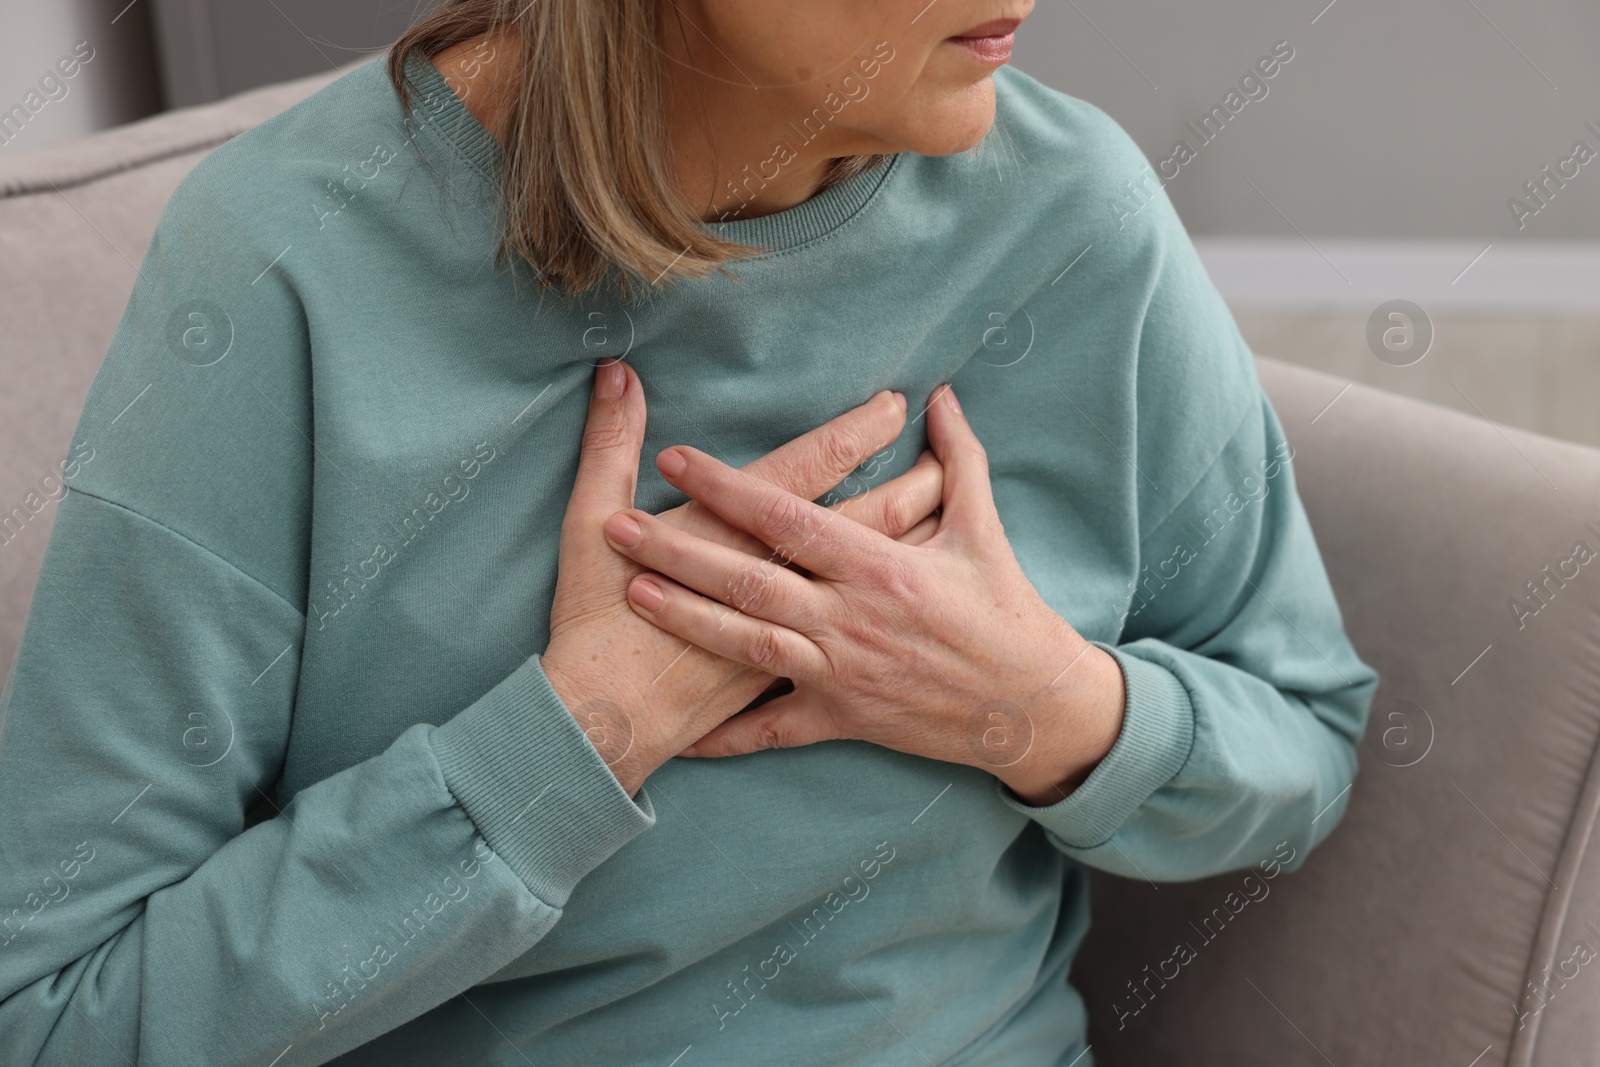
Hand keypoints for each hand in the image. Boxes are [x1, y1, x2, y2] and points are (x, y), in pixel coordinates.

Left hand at [599, 383, 1127, 805]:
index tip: (678, 458)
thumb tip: (944, 396)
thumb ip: (960, 460)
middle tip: (616, 524)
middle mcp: (850, 619)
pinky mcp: (842, 720)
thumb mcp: (985, 530)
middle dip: (678, 550)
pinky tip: (676, 728)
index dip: (729, 488)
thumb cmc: (1007, 613)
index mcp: (881, 567)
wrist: (1030, 709)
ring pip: (747, 645)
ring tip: (630, 591)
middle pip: (748, 579)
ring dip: (686, 618)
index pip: (789, 519)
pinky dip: (725, 733)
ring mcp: (841, 674)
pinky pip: (773, 730)